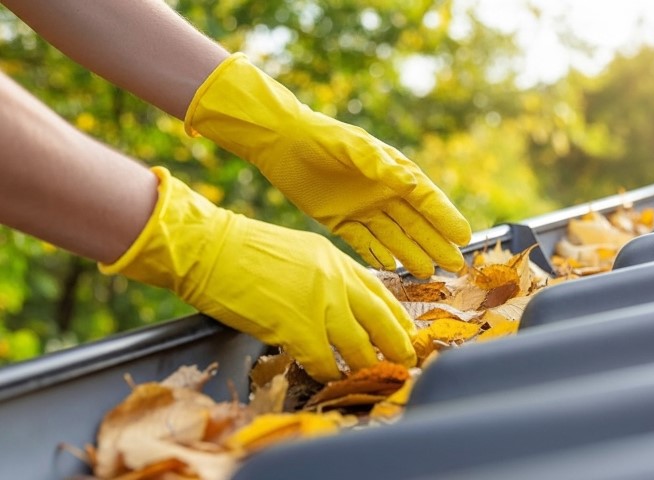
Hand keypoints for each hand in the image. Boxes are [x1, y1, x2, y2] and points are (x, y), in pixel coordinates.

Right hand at [100, 167, 416, 381]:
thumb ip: (321, 274)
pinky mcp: (296, 327)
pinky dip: (328, 373)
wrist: (208, 248)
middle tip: (405, 361)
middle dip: (397, 343)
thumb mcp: (297, 252)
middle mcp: (335, 279)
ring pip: (357, 345)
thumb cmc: (241, 249)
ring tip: (373, 377)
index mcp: (334, 259)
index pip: (378, 290)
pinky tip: (330, 379)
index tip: (406, 330)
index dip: (395, 315)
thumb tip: (334, 303)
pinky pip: (323, 360)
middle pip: (380, 318)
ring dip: (366, 365)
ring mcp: (318, 304)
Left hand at [184, 54, 471, 277]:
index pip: (427, 200)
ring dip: (411, 254)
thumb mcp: (354, 147)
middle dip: (436, 244)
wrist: (282, 142)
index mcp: (392, 173)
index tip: (465, 237)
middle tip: (456, 266)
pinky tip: (392, 269)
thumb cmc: (322, 137)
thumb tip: (413, 182)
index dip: (446, 218)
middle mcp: (382, 193)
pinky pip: (365, 243)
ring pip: (394, 237)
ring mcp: (363, 209)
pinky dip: (378, 256)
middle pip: (416, 224)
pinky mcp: (340, 220)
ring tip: (428, 274)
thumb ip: (381, 166)